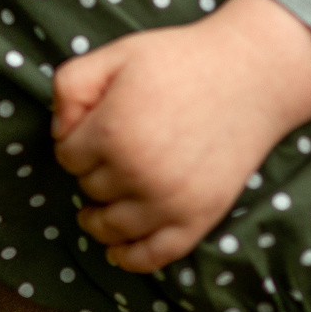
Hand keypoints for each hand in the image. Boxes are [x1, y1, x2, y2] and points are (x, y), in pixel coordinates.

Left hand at [49, 0, 310, 272]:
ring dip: (100, 215)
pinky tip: (117, 249)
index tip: (95, 125)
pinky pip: (152, 256)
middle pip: (89, 189)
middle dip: (94, 169)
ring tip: (101, 202)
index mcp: (114, 131)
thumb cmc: (180, 60)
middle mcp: (139, 172)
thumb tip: (59, 133)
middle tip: (116, 146)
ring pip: (111, 226)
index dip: (76, 140)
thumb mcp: (117, 54)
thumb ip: (71, 84)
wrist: (251, 74)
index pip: (67, 156)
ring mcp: (170, 201)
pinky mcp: (198, 218)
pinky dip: (129, 258)